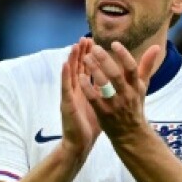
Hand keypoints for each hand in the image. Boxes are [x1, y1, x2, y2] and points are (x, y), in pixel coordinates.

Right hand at [60, 38, 100, 156]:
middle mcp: (77, 90)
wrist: (80, 143)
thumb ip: (107, 92)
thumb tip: (116, 83)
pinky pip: (65, 87)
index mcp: (86, 90)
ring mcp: (70, 96)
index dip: (90, 56)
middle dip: (82, 52)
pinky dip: (64, 75)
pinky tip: (65, 64)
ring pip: (71, 73)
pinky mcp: (66, 104)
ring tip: (75, 45)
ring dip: (72, 59)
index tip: (94, 42)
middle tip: (85, 37)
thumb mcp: (102, 105)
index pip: (87, 69)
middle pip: (79, 67)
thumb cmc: (91, 125)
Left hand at [80, 41, 157, 141]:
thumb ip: (147, 66)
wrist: (131, 134)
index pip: (131, 68)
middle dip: (105, 60)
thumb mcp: (142, 87)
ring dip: (94, 70)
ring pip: (104, 86)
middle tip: (95, 49)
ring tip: (85, 58)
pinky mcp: (104, 113)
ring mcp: (115, 105)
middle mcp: (127, 95)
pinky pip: (94, 99)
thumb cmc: (134, 106)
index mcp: (136, 87)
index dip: (123, 55)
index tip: (114, 44)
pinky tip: (80, 77)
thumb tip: (156, 46)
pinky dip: (87, 87)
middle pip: (116, 75)